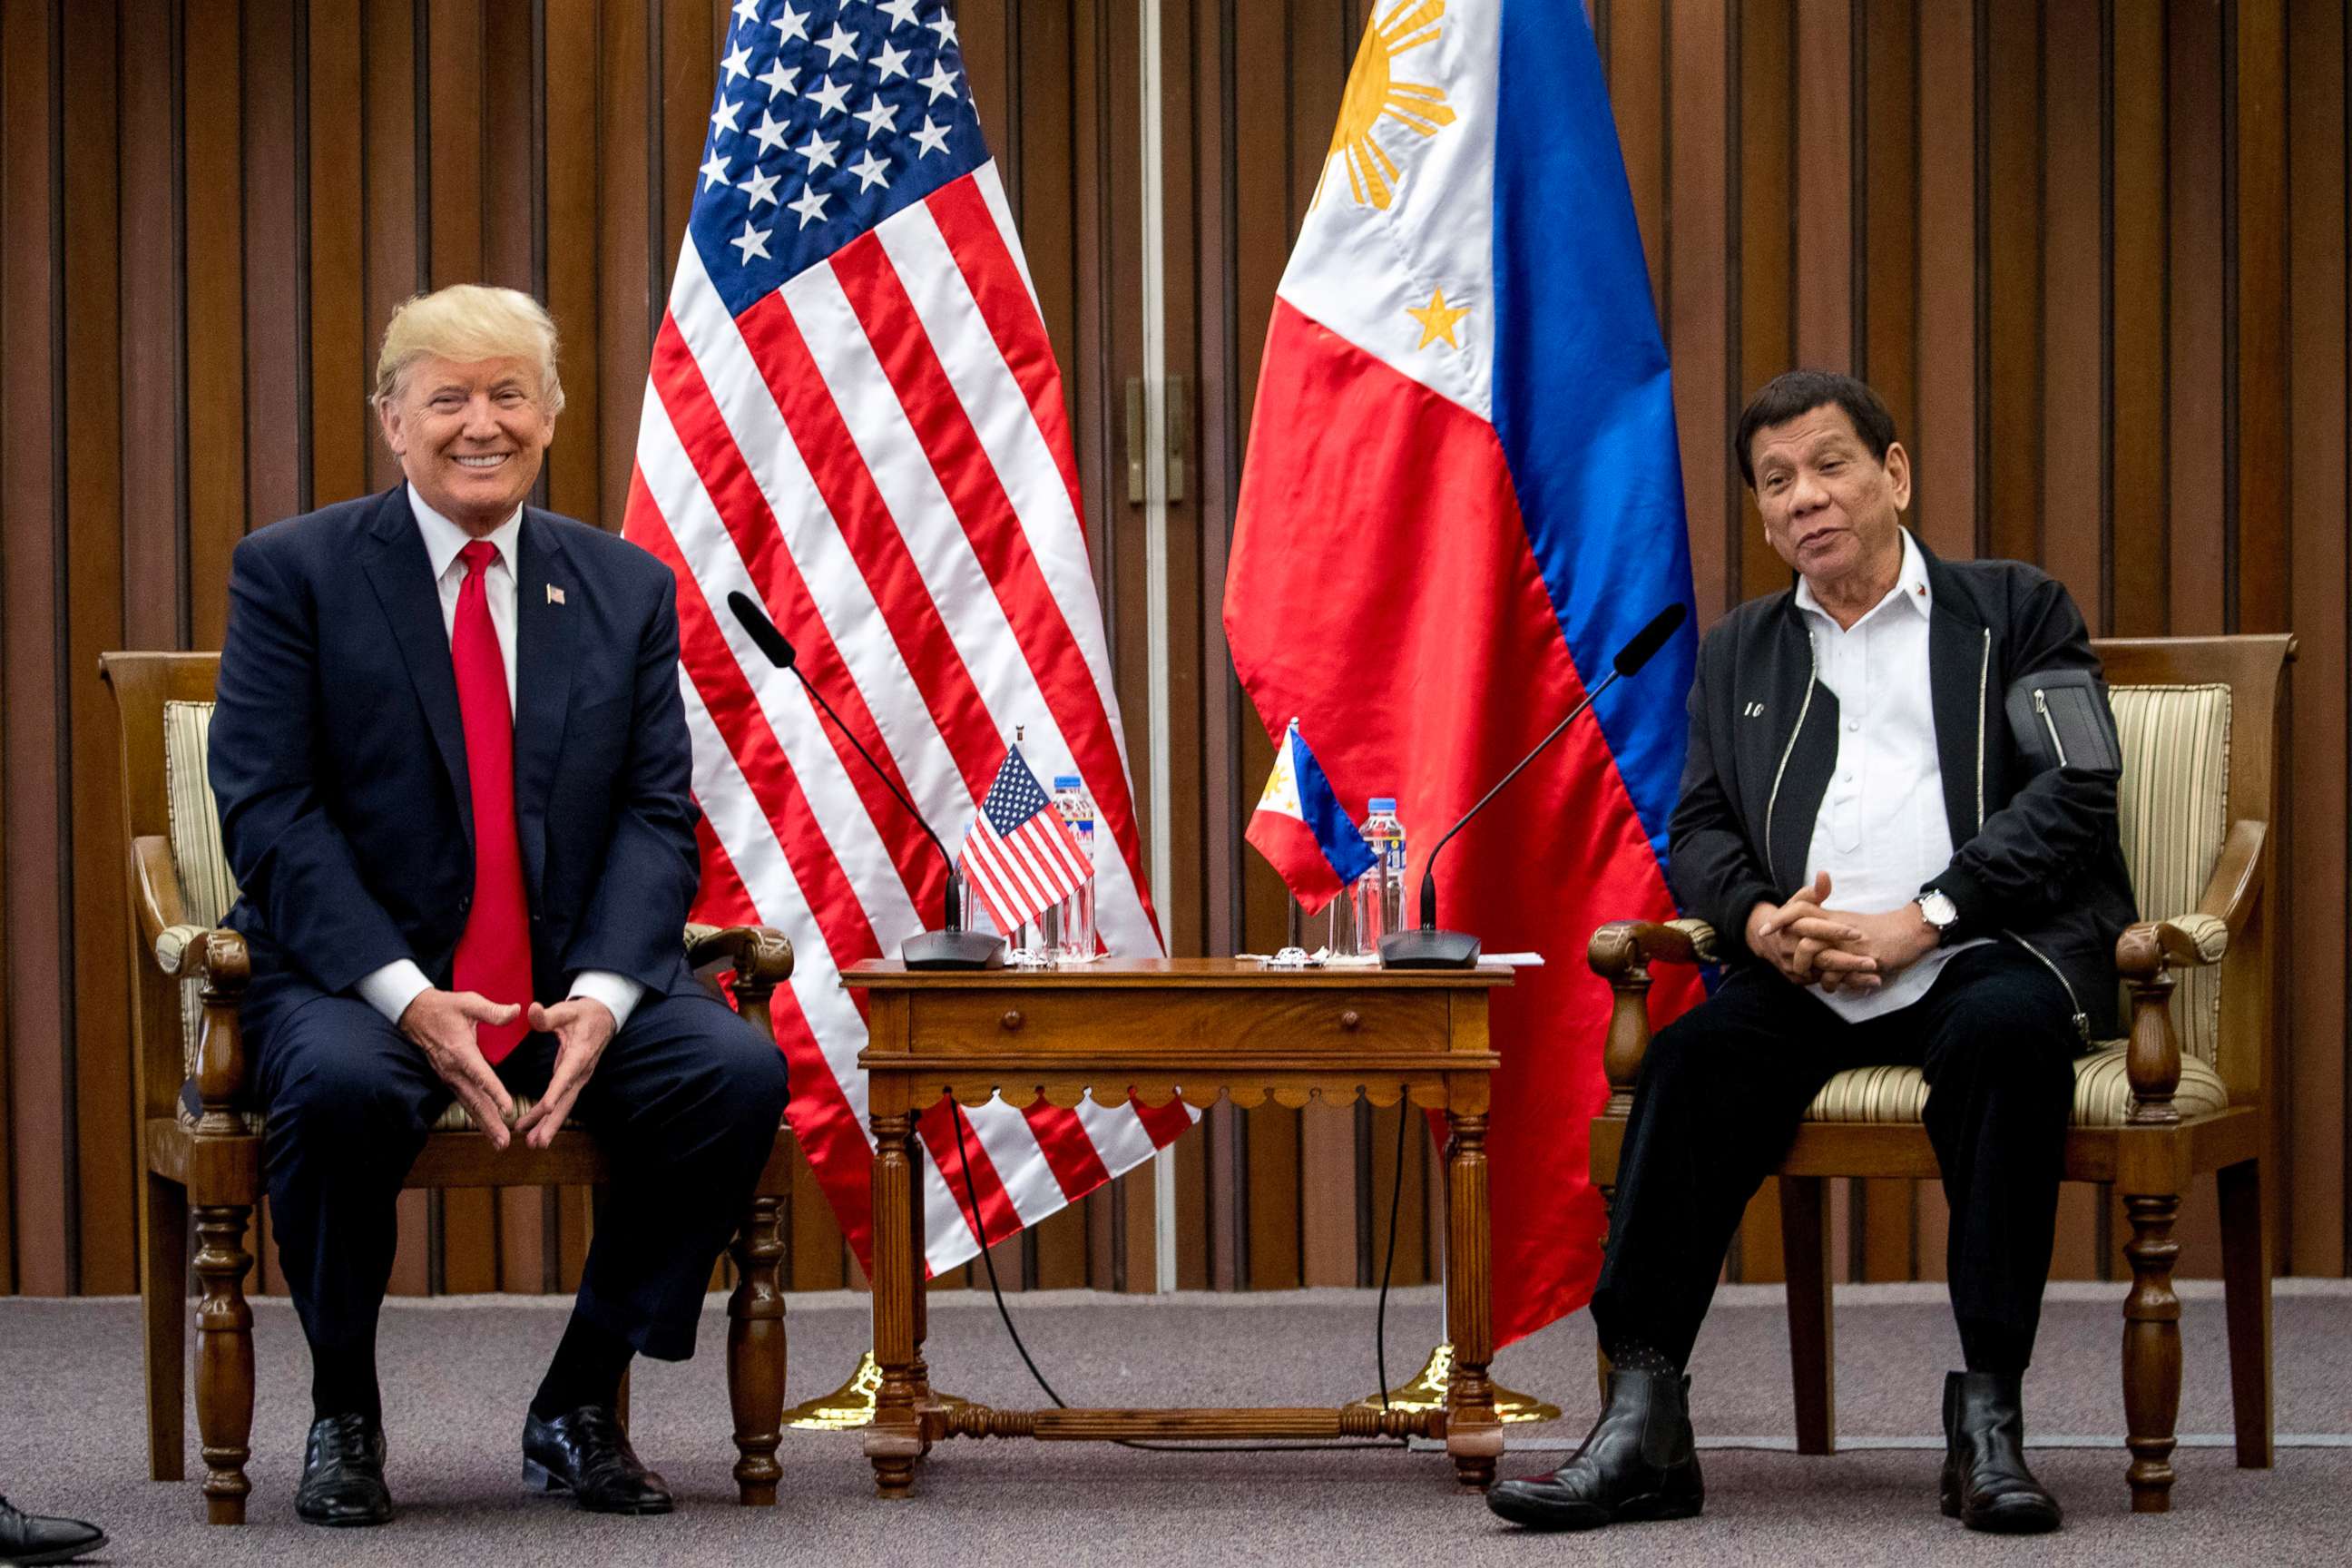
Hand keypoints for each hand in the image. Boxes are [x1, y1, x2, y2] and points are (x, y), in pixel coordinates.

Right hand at [398, 989, 520, 1148]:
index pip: (480, 1074)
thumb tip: (517, 1011)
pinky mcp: (449, 1079)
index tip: (508, 1108)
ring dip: (484, 1124)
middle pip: (474, 1099)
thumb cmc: (446, 1007)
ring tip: (500, 1143)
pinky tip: (488, 1128)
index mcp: (461, 1050)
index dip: (494, 1091)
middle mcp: (453, 1069)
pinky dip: (476, 1116)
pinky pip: (465, 1100)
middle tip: (505, 1141)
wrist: (415, 1014)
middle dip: (490, 1121)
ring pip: (469, 1104)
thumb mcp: (469, 1002)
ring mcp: (449, 1077)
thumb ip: (493, 1011)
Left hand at [513, 997, 616, 1148]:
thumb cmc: (583, 1013)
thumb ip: (547, 1015)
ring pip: (565, 1105)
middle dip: (552, 1122)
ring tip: (534, 1144)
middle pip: (567, 1100)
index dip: (556, 1091)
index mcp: (580, 1053)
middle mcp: (582, 1071)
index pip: (566, 1075)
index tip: (545, 1108)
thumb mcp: (567, 1010)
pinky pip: (562, 1102)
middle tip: (538, 1141)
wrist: (604, 1017)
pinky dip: (549, 1117)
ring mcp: (579, 1078)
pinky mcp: (575, 1081)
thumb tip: (531, 1010)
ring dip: (549, 1125)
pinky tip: (534, 1130)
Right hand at [1747, 872, 1881, 991]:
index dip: (1835, 932)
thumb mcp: (1797, 904)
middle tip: (1874, 962)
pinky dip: (1847, 984)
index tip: (1857, 933)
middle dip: (1849, 961)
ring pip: (1827, 975)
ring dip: (1852, 977)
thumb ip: (1813, 892)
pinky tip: (1867, 982)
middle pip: (1823, 958)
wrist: (1767, 942)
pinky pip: (1826, 983)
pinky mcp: (1801, 980)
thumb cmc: (1789, 920)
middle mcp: (1791, 950)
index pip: (1813, 930)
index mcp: (1790, 928)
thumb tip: (1824, 875)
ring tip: (1877, 977)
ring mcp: (1796, 967)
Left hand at [1789, 901, 1940, 986]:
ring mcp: (1851, 943)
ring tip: (1815, 982)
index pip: (1800, 908)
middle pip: (1803, 929)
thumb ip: (1826, 926)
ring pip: (1818, 952)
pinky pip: (1841, 973)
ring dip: (1813, 972)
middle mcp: (1839, 928)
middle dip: (1787, 946)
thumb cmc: (1878, 930)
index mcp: (1834, 917)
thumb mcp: (1849, 923)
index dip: (1781, 917)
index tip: (1764, 930)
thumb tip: (1804, 939)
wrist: (1910, 931)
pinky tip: (1836, 987)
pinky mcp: (1867, 958)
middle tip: (1783, 964)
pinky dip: (1834, 983)